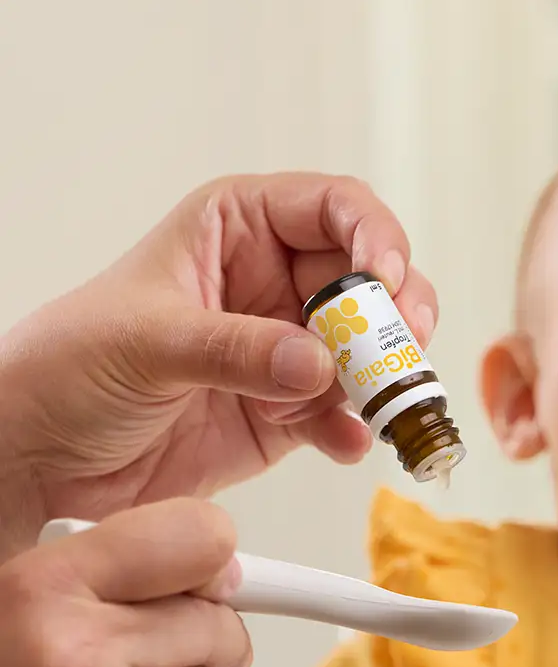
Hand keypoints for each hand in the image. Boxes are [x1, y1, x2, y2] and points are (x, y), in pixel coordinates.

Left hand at [0, 172, 437, 557]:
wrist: (46, 458)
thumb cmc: (69, 367)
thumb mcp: (146, 341)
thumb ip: (235, 348)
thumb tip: (316, 361)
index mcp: (238, 230)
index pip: (333, 208)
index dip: (373, 235)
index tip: (385, 280)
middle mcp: (275, 286)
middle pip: (370, 285)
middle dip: (395, 318)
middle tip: (402, 351)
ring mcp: (288, 353)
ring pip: (372, 354)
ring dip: (386, 380)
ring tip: (377, 405)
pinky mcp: (292, 415)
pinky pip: (345, 416)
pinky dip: (355, 430)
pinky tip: (344, 441)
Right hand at [0, 499, 251, 666]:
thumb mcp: (12, 620)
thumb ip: (102, 582)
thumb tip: (219, 566)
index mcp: (35, 590)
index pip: (194, 536)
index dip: (213, 558)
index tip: (210, 579)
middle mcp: (72, 649)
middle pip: (212, 615)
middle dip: (197, 638)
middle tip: (144, 666)